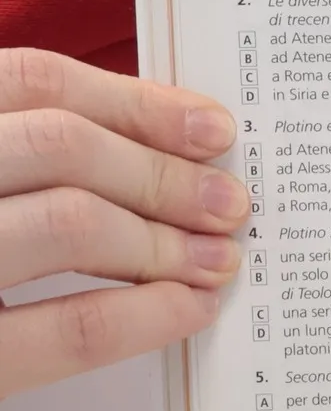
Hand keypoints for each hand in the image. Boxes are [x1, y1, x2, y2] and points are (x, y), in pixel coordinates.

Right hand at [0, 49, 245, 399]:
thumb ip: (17, 158)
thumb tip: (157, 150)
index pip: (31, 80)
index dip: (135, 102)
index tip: (211, 129)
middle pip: (61, 146)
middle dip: (162, 175)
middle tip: (230, 205)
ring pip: (69, 222)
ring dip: (163, 240)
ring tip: (216, 260)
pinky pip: (63, 330)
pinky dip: (142, 316)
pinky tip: (188, 310)